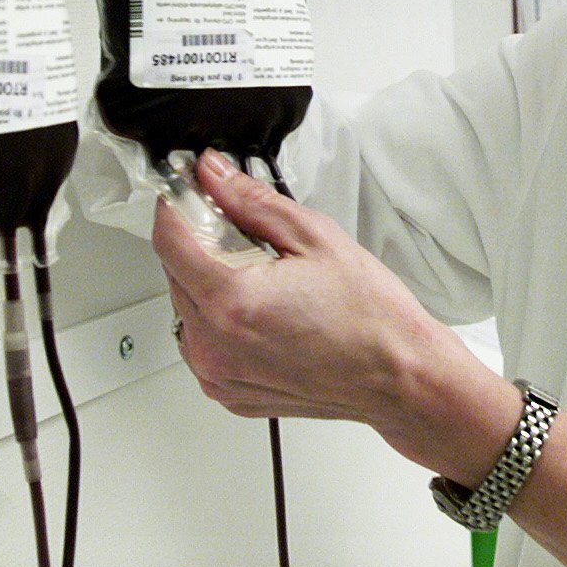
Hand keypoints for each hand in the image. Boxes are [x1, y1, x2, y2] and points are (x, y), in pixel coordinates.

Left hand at [153, 150, 517, 482]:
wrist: (397, 375)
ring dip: (209, 282)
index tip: (191, 188)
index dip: (176, 205)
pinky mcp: (228, 392)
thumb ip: (251, 201)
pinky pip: (203, 342)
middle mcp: (213, 346)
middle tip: (243, 229)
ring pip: (186, 308)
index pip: (169, 240)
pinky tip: (264, 310)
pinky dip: (221, 320)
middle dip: (199, 242)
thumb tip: (214, 174)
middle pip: (174, 273)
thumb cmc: (369, 315)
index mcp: (231, 302)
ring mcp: (218, 375)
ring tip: (263, 276)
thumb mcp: (314, 236)